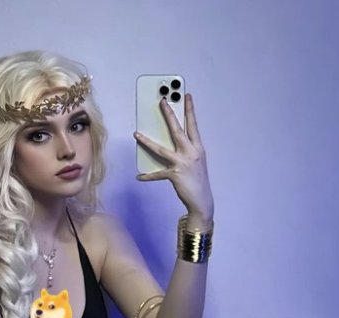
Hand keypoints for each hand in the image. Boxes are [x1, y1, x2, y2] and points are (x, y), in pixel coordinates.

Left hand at [134, 93, 213, 224]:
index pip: (193, 125)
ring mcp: (182, 163)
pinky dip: (147, 176)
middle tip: (161, 102)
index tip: (186, 96)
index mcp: (198, 148)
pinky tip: (139, 176)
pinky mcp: (174, 175)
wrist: (202, 201)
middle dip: (169, 115)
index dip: (189, 110)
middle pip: (177, 130)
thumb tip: (170, 143)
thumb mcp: (196, 162)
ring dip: (147, 141)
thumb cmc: (197, 181)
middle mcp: (191, 153)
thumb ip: (186, 150)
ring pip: (161, 149)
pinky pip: (157, 174)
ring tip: (136, 134)